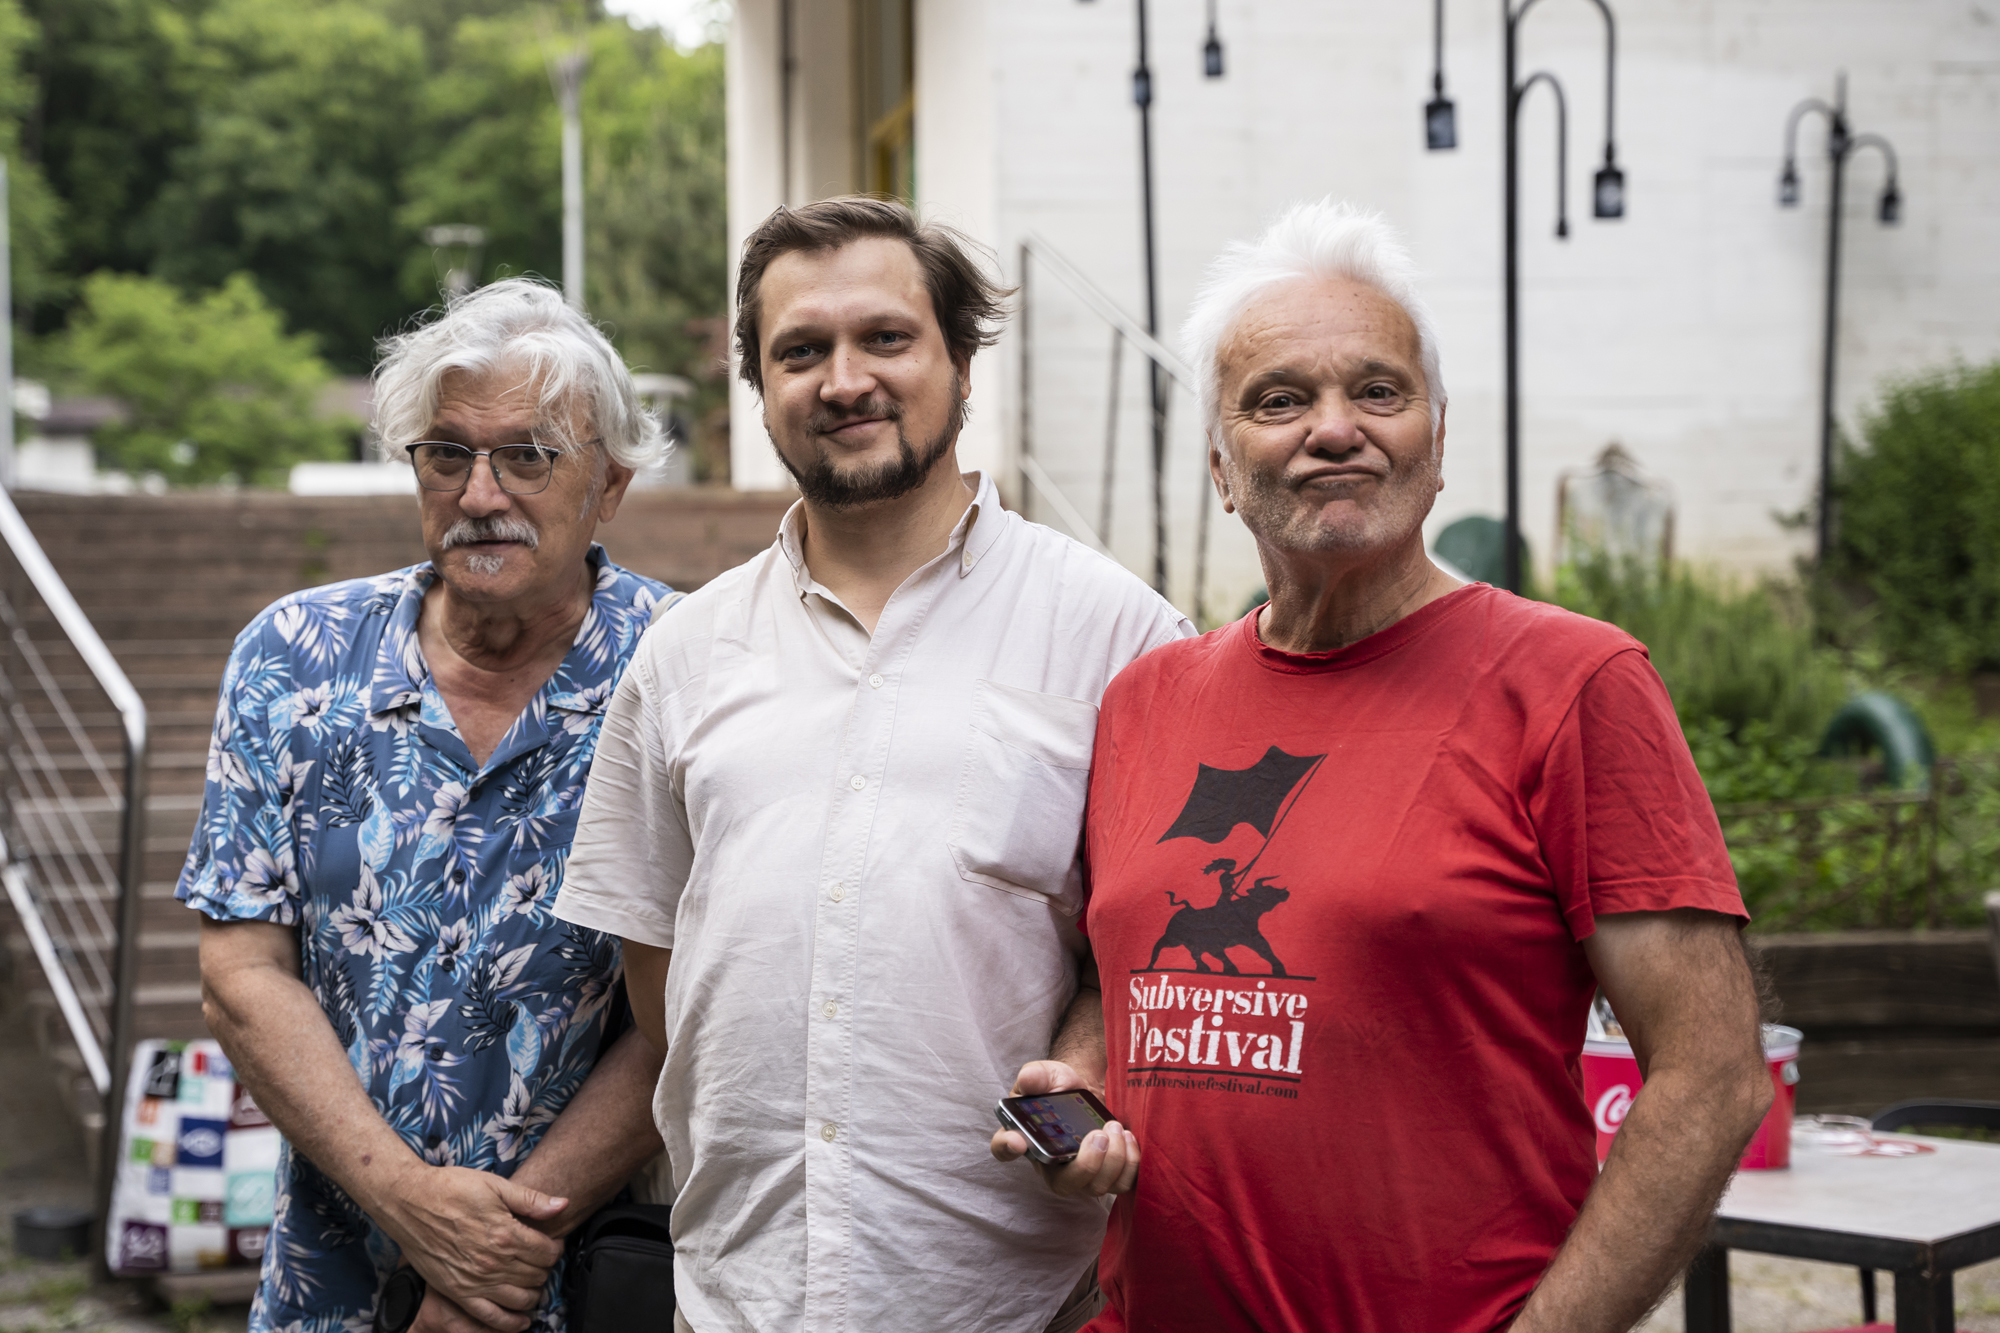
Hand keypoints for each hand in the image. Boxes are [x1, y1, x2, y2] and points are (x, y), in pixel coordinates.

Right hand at [378, 1165, 566, 1331]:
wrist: (409, 1202)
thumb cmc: (451, 1189)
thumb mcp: (495, 1185)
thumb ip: (530, 1200)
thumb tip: (563, 1204)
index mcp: (505, 1234)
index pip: (547, 1252)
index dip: (555, 1248)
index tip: (553, 1243)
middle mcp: (493, 1262)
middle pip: (537, 1276)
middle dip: (545, 1268)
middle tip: (540, 1259)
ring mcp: (475, 1281)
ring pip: (521, 1298)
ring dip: (533, 1292)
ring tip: (532, 1281)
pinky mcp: (457, 1292)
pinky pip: (491, 1317)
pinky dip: (511, 1322)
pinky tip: (521, 1320)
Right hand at [988, 1060, 1138, 1198]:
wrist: (1089, 1091)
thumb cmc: (1061, 1087)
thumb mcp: (1047, 1074)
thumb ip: (1036, 1075)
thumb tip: (1027, 1080)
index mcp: (1025, 1137)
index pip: (1004, 1149)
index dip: (1007, 1148)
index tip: (1018, 1142)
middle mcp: (1050, 1165)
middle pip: (1063, 1185)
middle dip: (1085, 1164)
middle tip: (1098, 1134)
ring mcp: (1080, 1175)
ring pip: (1095, 1187)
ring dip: (1112, 1159)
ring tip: (1114, 1127)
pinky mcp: (1107, 1176)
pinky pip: (1120, 1184)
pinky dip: (1130, 1163)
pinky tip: (1128, 1137)